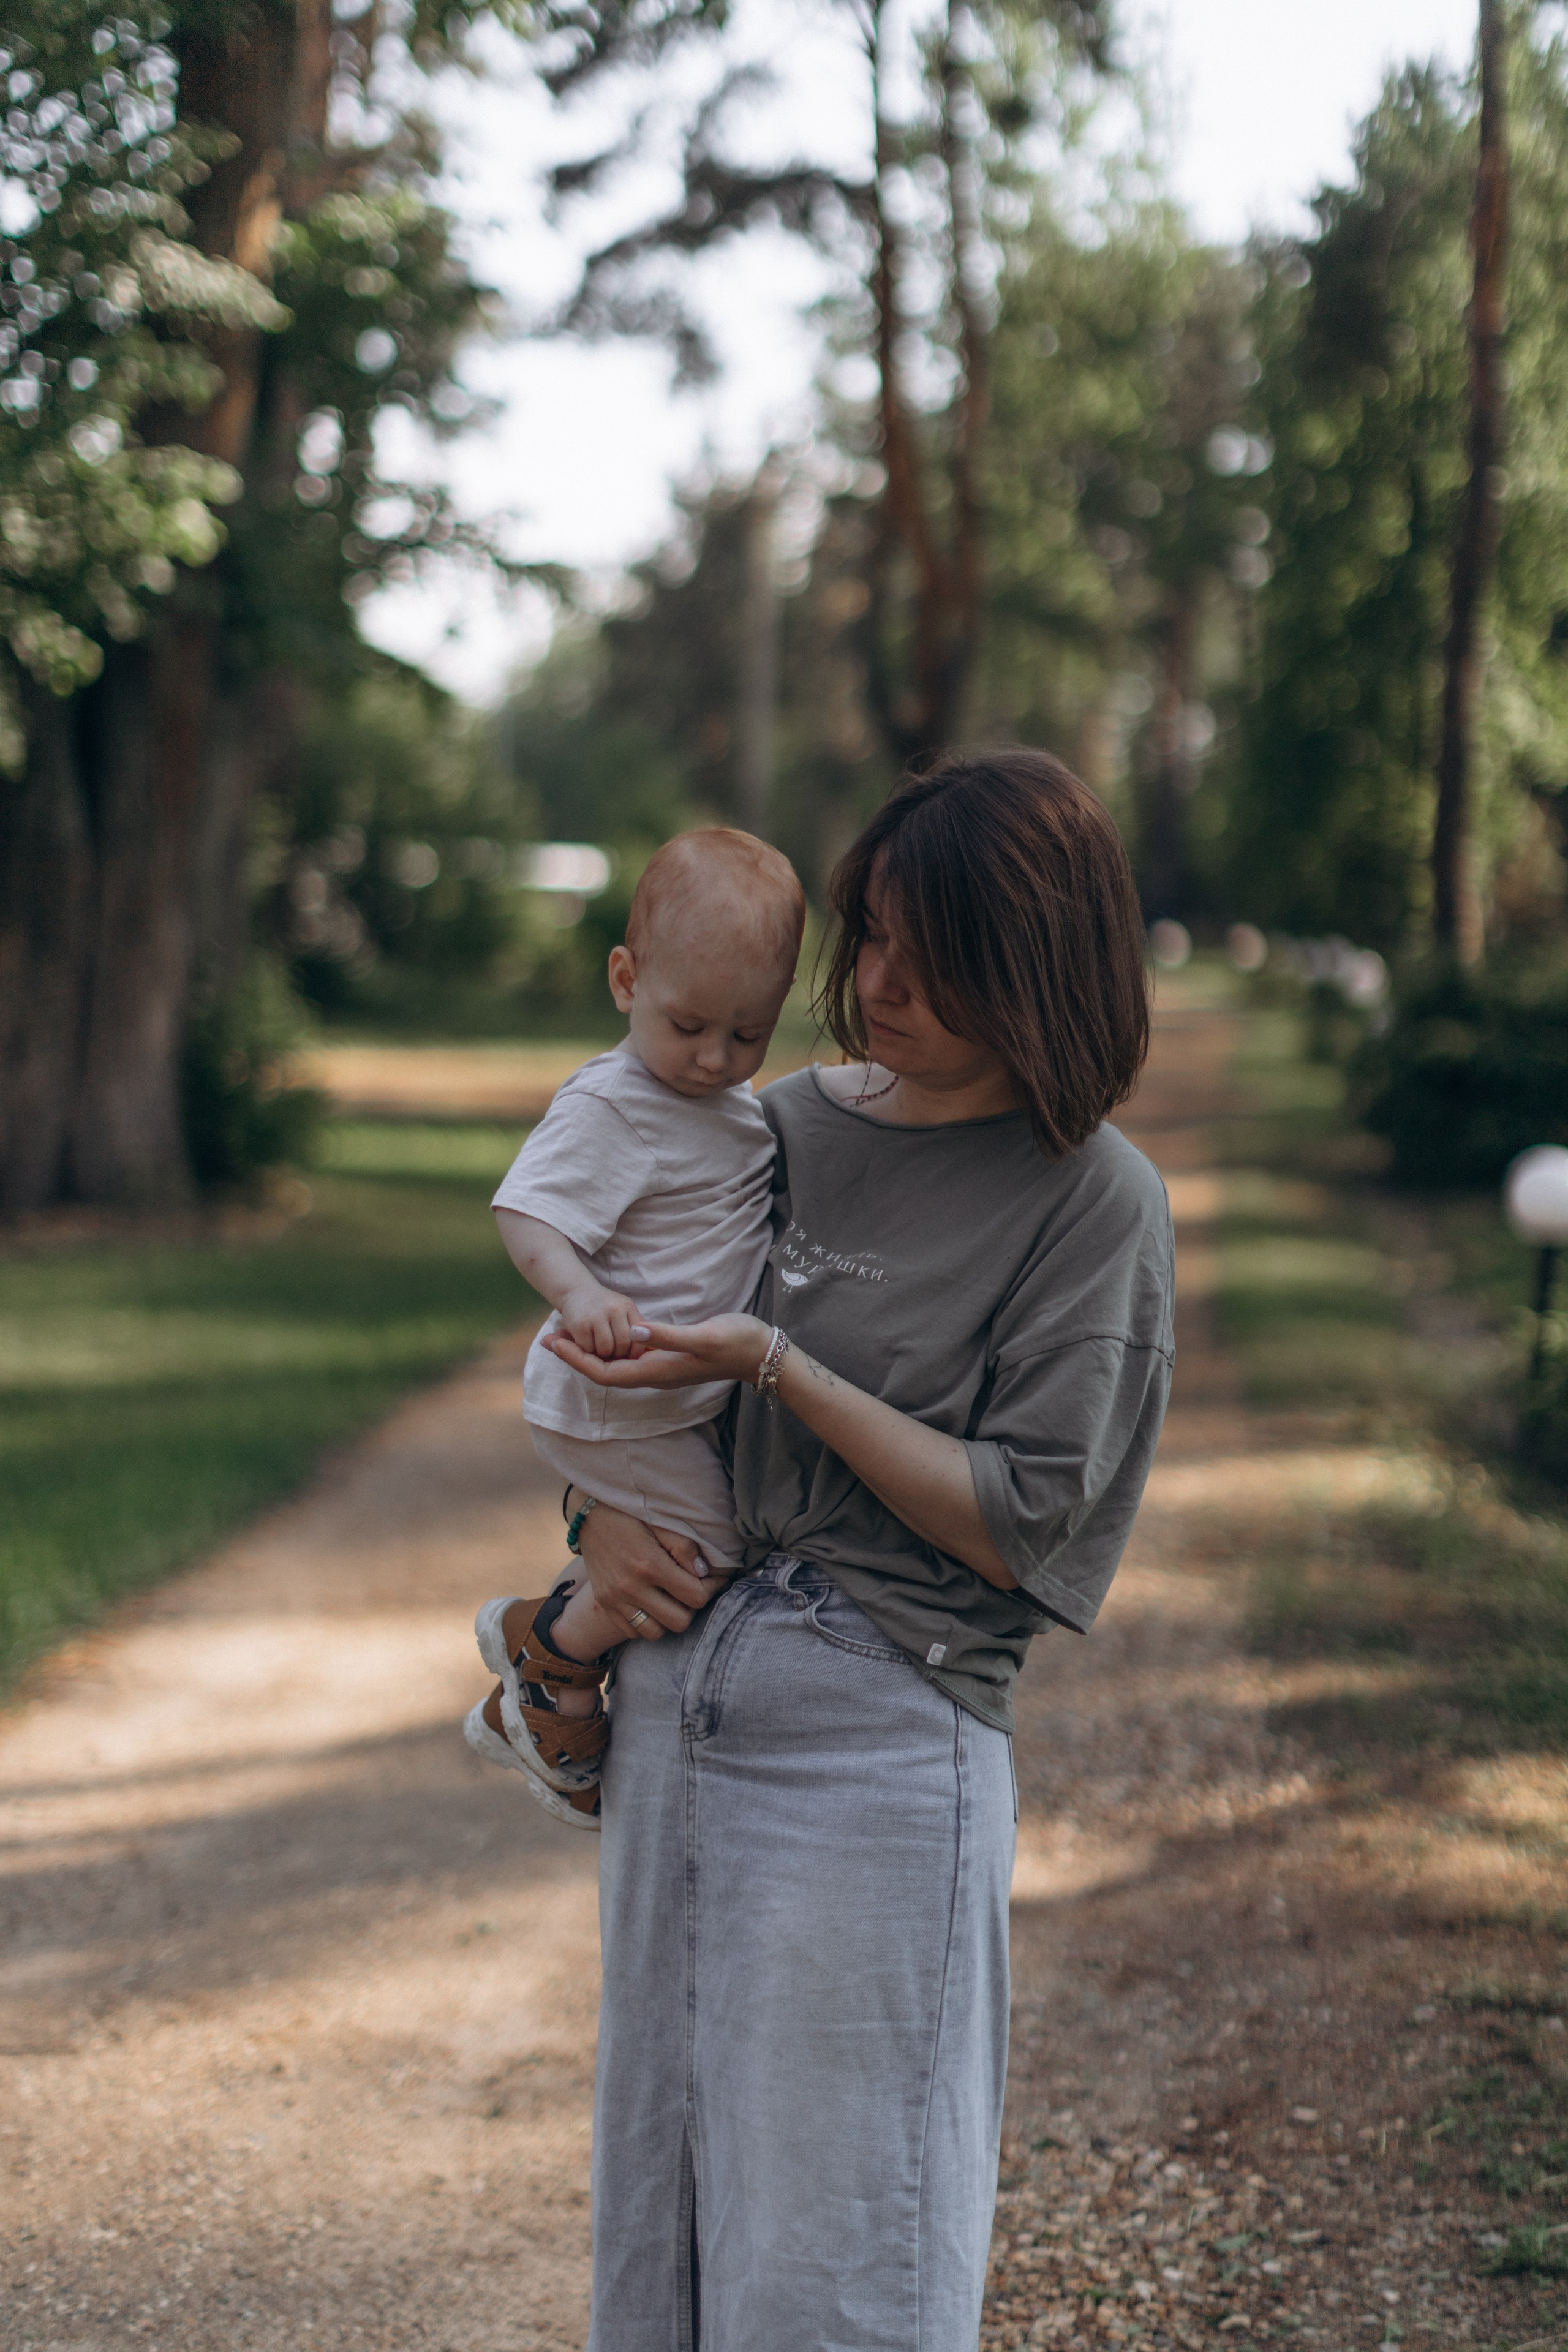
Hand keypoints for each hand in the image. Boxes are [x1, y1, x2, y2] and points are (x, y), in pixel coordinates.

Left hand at [545, 1313, 770, 1390]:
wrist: (762, 1355)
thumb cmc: (735, 1343)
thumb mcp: (702, 1337)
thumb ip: (667, 1336)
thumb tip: (632, 1333)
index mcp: (658, 1371)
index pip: (605, 1373)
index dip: (576, 1360)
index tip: (553, 1344)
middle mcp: (655, 1374)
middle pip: (604, 1372)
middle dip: (575, 1356)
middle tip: (550, 1336)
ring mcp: (662, 1367)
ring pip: (616, 1365)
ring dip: (590, 1352)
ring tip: (569, 1333)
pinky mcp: (669, 1358)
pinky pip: (630, 1357)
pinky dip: (611, 1346)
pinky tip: (606, 1332)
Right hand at [556, 1280, 651, 1361]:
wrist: (576, 1292)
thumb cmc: (603, 1307)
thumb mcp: (623, 1311)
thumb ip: (633, 1328)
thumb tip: (641, 1355)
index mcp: (628, 1307)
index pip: (639, 1337)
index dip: (635, 1352)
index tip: (628, 1355)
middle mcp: (614, 1309)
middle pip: (622, 1345)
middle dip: (617, 1353)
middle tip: (610, 1351)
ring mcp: (597, 1316)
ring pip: (606, 1349)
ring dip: (601, 1353)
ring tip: (598, 1347)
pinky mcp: (580, 1325)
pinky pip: (589, 1349)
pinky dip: (587, 1350)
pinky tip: (585, 1343)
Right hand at [575, 1500, 722, 1639]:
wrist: (589, 1512)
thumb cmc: (631, 1514)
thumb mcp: (661, 1522)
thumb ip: (685, 1548)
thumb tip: (704, 1573)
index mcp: (649, 1564)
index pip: (696, 1596)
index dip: (713, 1587)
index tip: (716, 1577)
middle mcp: (631, 1587)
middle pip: (679, 1622)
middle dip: (693, 1607)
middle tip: (694, 1588)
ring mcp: (615, 1599)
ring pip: (655, 1633)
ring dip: (669, 1619)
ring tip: (672, 1598)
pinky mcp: (604, 1604)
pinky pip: (632, 1632)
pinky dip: (646, 1623)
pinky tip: (652, 1603)